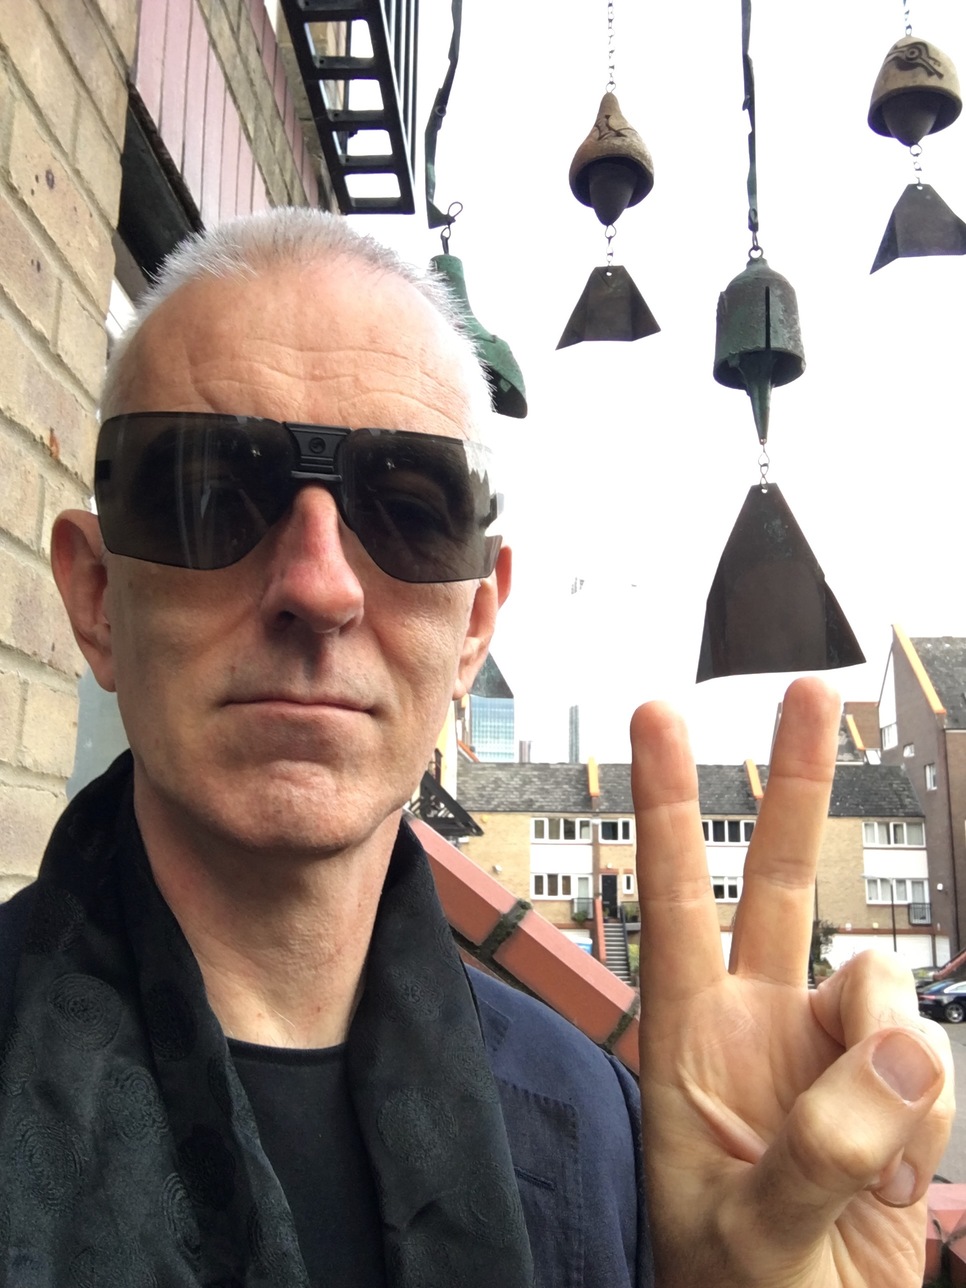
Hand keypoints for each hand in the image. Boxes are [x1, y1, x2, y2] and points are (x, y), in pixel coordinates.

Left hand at [630, 676, 953, 1286]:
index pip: (670, 898)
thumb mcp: (751, 1239)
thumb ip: (821, 1148)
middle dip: (792, 784)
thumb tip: (902, 1056)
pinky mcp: (897, 1094)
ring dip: (891, 1064)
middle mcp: (761, 1024)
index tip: (657, 718)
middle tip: (808, 689)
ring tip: (868, 1168)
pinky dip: (931, 1122)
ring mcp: (832, 1054)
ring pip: (882, 986)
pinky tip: (896, 1184)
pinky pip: (936, 1062)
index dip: (664, 807)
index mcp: (690, 1040)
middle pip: (775, 877)